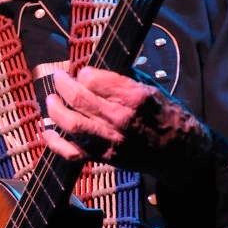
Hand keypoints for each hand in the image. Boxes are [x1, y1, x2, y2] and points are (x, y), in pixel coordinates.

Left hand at [44, 67, 210, 176]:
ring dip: (55, 110)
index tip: (82, 72)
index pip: (94, 79)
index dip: (83, 73)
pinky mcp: (105, 158)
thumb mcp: (152, 89)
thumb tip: (97, 68)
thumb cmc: (169, 117)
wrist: (181, 153)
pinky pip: (73, 152)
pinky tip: (47, 133)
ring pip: (71, 124)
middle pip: (78, 98)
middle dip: (62, 84)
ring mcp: (111, 141)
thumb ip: (124, 79)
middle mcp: (120, 119)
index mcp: (134, 97)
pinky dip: (55, 144)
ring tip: (51, 101)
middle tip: (58, 78)